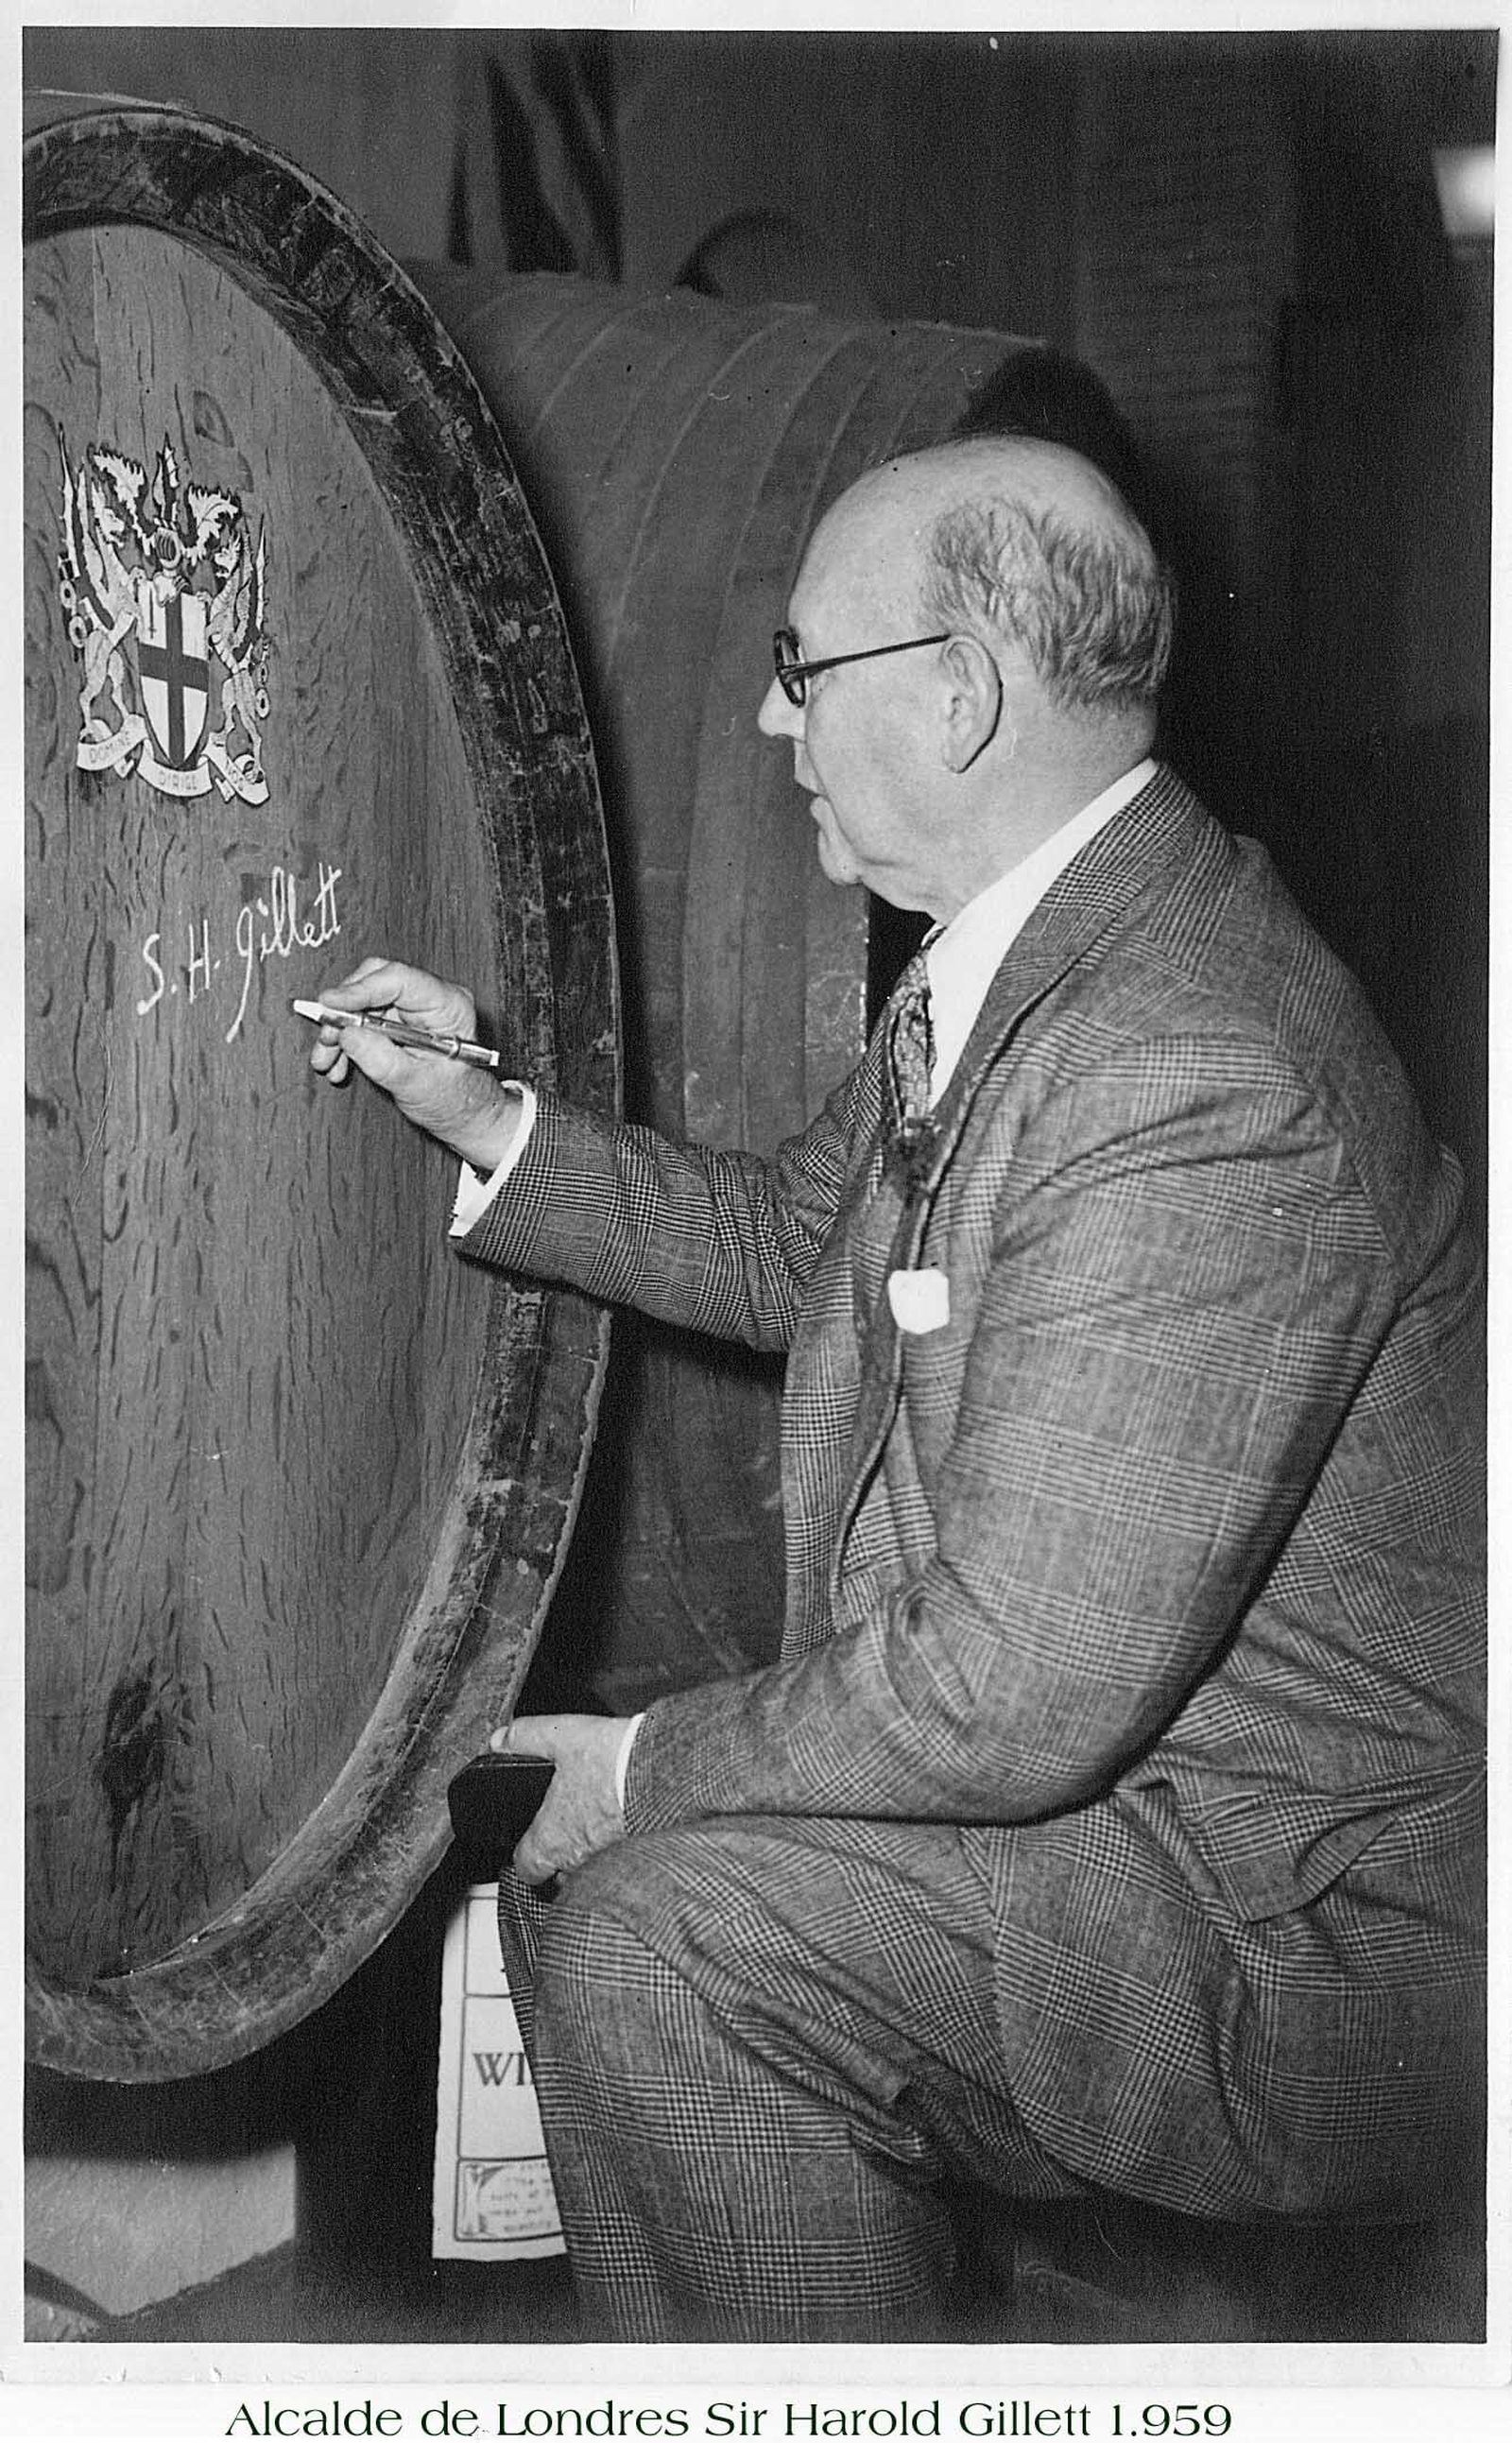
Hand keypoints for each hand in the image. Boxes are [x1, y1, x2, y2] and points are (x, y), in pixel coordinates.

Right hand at [306, 955, 520, 1168]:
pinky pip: (362, 1017)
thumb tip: (347, 1034)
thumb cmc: (455, 1101)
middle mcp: (431, 998)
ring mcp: (413, 1007)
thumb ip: (382, 1060)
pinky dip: (346, 1039)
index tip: (329, 1005)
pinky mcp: (398, 1019)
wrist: (464, 1113)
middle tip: (326, 1039)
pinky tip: (337, 1063)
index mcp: (449, 1005)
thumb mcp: (417, 1086)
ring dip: (339, 1030)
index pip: (399, 979)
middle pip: (375, 982)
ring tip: (326, 1061)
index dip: (359, 989)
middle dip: (343, 1010)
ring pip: (362, 1001)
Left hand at [490, 1713, 632, 1885]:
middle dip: (562, 1850)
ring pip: (592, 1865)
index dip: (525, 1855)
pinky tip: (626, 1812)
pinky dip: (620, 1840)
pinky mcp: (640, 1853)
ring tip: (601, 1813)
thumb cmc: (614, 1761)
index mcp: (552, 1839)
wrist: (669, 1770)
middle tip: (570, 1820)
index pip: (526, 1868)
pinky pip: (623, 1856)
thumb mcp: (560, 1735)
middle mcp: (579, 1859)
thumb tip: (499, 1740)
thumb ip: (524, 1737)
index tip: (530, 1841)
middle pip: (560, 1869)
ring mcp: (611, 1860)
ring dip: (593, 1845)